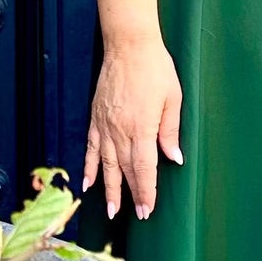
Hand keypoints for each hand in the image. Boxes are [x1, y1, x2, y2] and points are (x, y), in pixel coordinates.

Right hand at [84, 35, 182, 220]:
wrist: (128, 46)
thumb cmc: (155, 69)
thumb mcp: (173, 98)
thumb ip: (170, 130)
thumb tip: (174, 158)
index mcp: (142, 127)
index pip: (144, 168)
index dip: (146, 190)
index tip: (147, 209)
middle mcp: (121, 130)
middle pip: (125, 170)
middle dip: (131, 195)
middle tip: (135, 215)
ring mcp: (105, 125)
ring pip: (106, 164)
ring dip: (109, 188)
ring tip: (111, 210)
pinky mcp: (96, 118)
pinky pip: (91, 148)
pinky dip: (89, 167)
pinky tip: (87, 183)